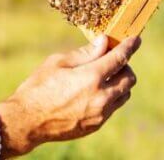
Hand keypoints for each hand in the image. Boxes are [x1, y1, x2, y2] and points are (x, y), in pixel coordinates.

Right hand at [0, 36, 140, 157]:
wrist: (27, 120)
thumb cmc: (39, 87)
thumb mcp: (58, 63)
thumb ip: (85, 53)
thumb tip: (104, 42)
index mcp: (91, 77)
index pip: (120, 58)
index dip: (130, 46)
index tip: (136, 39)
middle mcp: (101, 97)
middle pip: (129, 78)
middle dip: (125, 66)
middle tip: (113, 60)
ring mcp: (100, 113)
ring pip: (124, 94)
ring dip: (120, 83)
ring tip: (104, 76)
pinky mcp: (96, 125)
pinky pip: (113, 108)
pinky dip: (110, 97)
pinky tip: (94, 92)